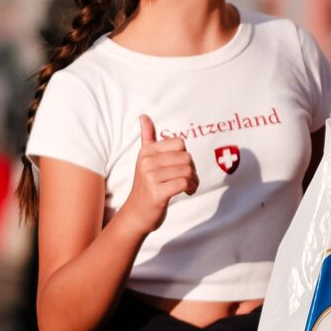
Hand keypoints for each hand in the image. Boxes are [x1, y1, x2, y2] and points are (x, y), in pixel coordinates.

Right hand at [120, 114, 196, 235]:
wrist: (136, 214)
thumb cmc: (147, 185)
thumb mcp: (145, 160)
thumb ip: (148, 138)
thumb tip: (144, 115)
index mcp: (146, 151)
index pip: (180, 143)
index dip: (185, 156)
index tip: (180, 167)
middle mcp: (146, 162)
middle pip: (187, 157)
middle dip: (192, 170)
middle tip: (187, 180)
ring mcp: (150, 177)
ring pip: (188, 170)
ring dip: (193, 181)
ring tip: (187, 187)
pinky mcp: (156, 192)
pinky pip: (185, 182)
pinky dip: (191, 188)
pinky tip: (186, 192)